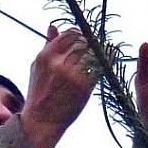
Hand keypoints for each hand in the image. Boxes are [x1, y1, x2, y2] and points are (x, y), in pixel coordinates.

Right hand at [21, 25, 96, 147]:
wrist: (41, 121)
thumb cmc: (39, 93)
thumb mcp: (37, 67)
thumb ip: (47, 46)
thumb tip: (53, 26)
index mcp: (45, 57)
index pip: (69, 35)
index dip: (80, 34)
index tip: (85, 38)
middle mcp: (58, 64)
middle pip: (83, 43)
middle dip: (91, 43)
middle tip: (97, 45)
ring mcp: (71, 75)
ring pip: (92, 54)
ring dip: (100, 52)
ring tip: (103, 53)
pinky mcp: (83, 87)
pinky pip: (98, 68)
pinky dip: (106, 61)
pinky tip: (110, 59)